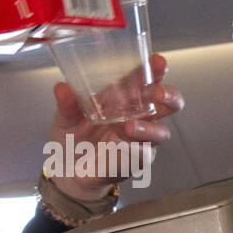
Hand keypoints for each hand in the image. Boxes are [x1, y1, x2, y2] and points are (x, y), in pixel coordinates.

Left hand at [46, 53, 184, 202]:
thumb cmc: (72, 138)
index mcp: (124, 99)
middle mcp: (138, 117)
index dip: (154, 70)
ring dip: (148, 129)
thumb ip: (67, 104)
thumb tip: (62, 87)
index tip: (157, 61)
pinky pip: (143, 155)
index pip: (144, 81)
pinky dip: (131, 149)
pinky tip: (116, 145)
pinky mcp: (137, 160)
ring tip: (129, 127)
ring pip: (161, 132)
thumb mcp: (65, 118)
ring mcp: (141, 140)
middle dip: (169, 97)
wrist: (69, 170)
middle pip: (168, 105)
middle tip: (158, 93)